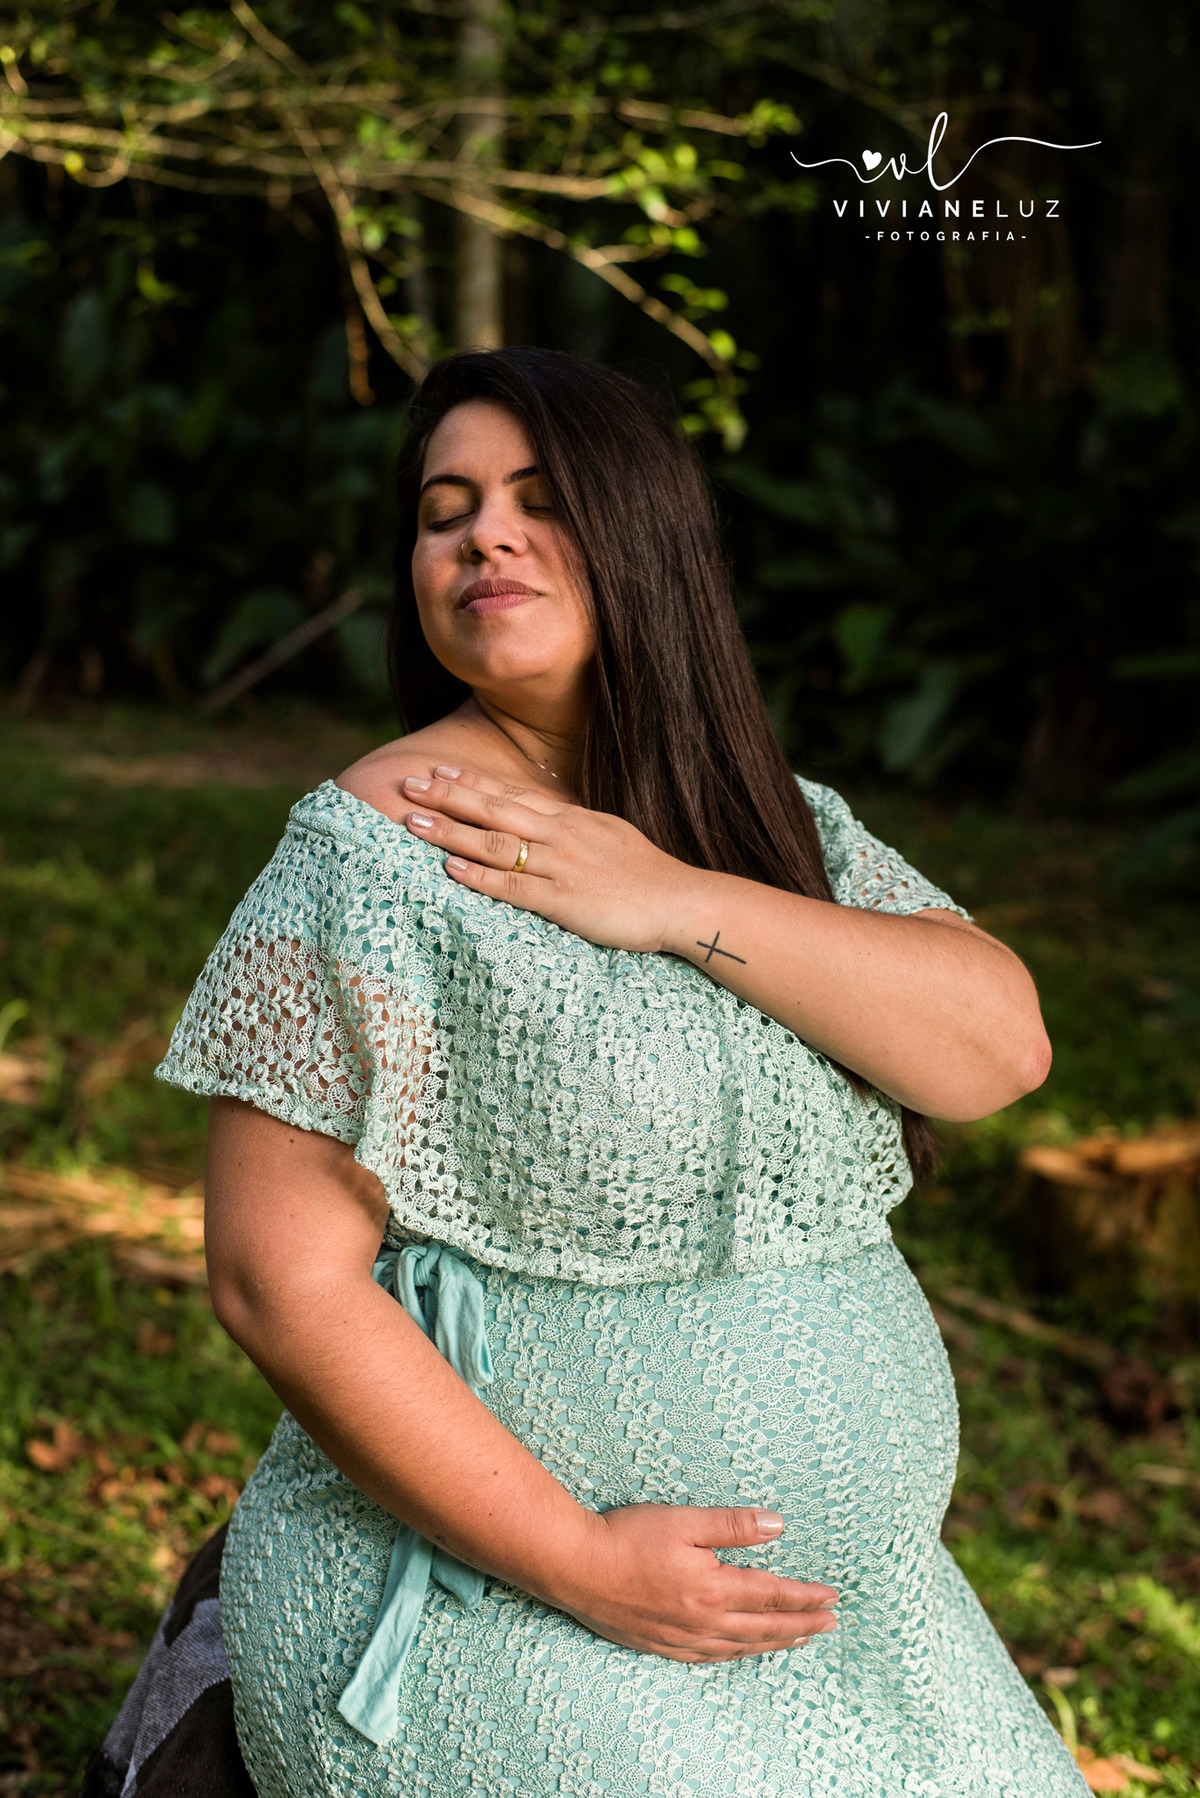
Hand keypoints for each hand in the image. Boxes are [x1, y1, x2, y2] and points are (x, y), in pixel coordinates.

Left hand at [400, 766, 695, 954]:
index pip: (512, 793)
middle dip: (448, 795)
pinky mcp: (565, 900)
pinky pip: (514, 886)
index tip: (436, 769)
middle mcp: (562, 834)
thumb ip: (575, 831)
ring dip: (451, 832)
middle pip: (495, 809)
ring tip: (413, 821)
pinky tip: (450, 869)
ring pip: (496, 844)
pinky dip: (480, 877)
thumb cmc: (648, 877)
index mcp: (572, 819)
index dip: (471, 781)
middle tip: (407, 783)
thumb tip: (548, 826)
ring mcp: (562, 865)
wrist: (683, 902)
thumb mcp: (609, 839)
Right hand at [544, 1503, 837, 1662]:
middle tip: (830, 1623)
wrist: (575, 1567)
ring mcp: (681, 1637)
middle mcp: (702, 1621)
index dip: (805, 1597)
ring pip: (741, 1647)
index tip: (832, 1597)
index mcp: (712, 1588)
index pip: (772, 1595)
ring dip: (775, 1643)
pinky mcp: (661, 1644)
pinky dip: (737, 1655)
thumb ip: (733, 1525)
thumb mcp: (684, 1521)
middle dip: (801, 1625)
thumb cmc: (626, 1537)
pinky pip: (711, 1658)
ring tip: (799, 1639)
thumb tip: (778, 1526)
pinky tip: (742, 1652)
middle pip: (764, 1627)